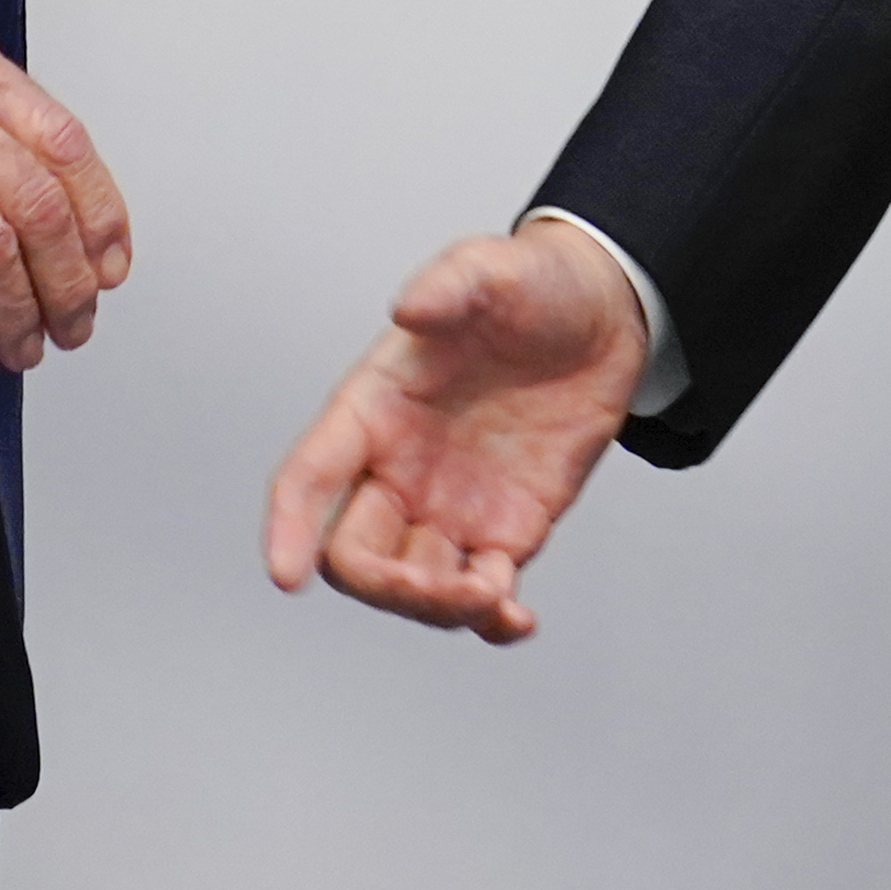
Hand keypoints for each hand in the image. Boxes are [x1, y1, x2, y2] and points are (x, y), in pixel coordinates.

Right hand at [260, 224, 646, 642]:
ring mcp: (449, 505)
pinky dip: (490, 621)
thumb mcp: (492, 267)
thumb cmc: (533, 286)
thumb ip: (451, 283)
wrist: (604, 314)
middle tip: (449, 589)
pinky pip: (480, 595)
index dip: (288, 526)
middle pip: (354, 553)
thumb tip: (409, 307)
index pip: (309, 475)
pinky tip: (515, 619)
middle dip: (387, 587)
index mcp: (375, 408)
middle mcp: (399, 466)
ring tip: (496, 597)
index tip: (286, 574)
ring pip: (412, 587)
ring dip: (441, 609)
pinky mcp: (504, 529)